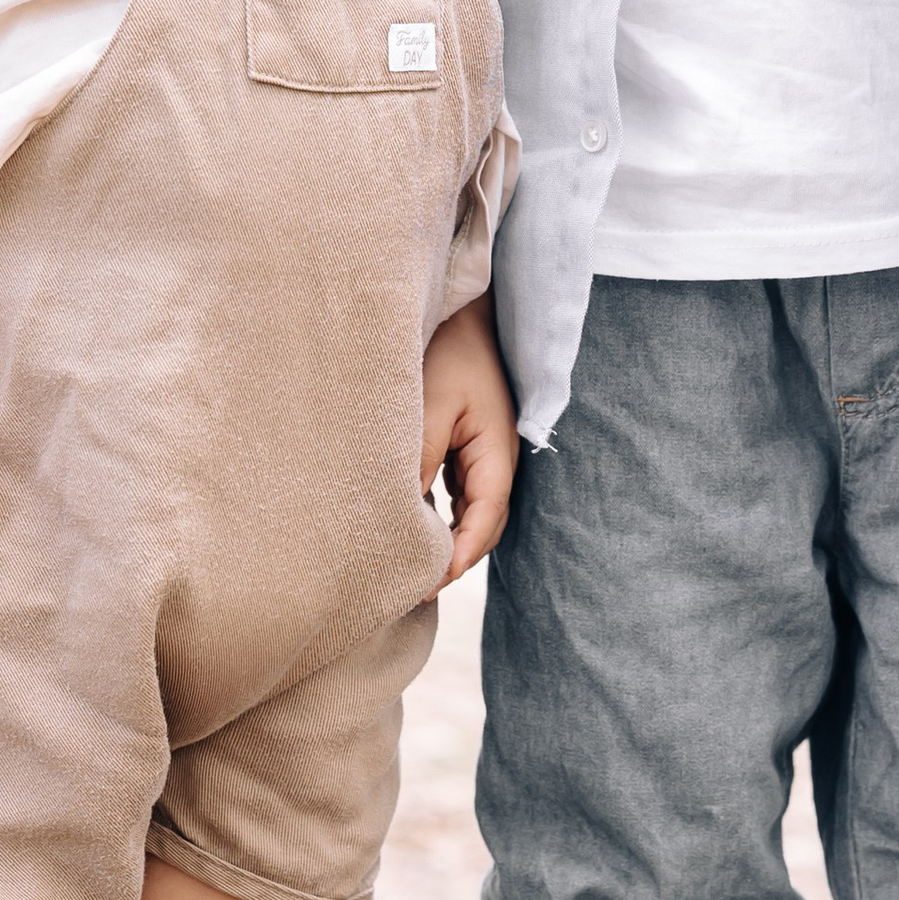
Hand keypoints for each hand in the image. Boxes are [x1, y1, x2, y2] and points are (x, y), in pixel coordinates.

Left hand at [421, 294, 517, 581]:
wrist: (461, 309)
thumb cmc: (448, 349)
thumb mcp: (429, 405)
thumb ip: (418, 461)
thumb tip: (401, 517)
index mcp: (497, 452)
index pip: (485, 520)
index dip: (460, 556)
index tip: (430, 584)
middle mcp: (495, 459)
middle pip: (479, 525)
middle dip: (451, 559)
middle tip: (409, 590)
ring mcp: (481, 454)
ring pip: (466, 512)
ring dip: (444, 539)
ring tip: (404, 568)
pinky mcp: (463, 446)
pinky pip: (454, 494)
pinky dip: (436, 515)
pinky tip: (407, 526)